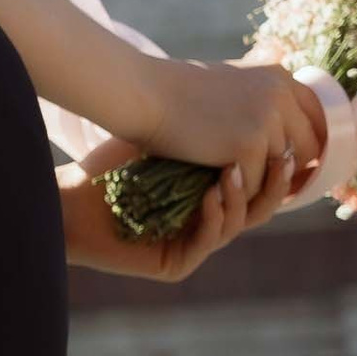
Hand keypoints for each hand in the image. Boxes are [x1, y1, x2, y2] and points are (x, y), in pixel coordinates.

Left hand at [58, 138, 306, 280]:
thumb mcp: (171, 138)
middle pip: (260, 208)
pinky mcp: (176, 264)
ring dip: (239, 197)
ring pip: (238, 225)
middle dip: (273, 183)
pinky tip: (209, 196)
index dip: (277, 166)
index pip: (259, 185)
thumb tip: (259, 91)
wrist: (70, 196)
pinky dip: (213, 217)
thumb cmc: (113, 164)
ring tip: (231, 171)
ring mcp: (195, 246)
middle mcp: (210, 223)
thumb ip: (212, 124)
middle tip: (279, 157)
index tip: (287, 137)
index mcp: (214, 195)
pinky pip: (207, 241)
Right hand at [134, 56, 326, 203]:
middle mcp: (281, 94)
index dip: (307, 143)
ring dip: (259, 180)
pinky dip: (235, 189)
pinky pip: (254, 183)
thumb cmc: (174, 91)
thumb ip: (259, 99)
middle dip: (291, 169)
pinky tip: (213, 183)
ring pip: (280, 169)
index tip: (296, 165)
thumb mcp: (229, 84)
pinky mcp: (250, 146)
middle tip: (269, 186)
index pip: (315, 116)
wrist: (143, 94)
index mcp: (278, 76)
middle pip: (307, 146)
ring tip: (235, 184)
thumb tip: (283, 138)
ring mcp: (268, 119)